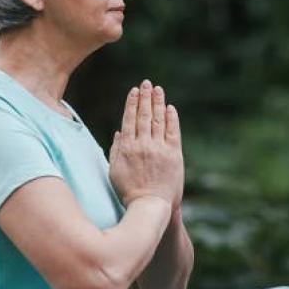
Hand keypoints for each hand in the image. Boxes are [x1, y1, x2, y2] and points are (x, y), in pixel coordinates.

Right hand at [109, 79, 183, 208]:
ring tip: (158, 89)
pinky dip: (171, 119)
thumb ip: (116, 149)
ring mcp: (159, 149)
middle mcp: (143, 145)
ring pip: (158, 120)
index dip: (132, 103)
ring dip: (158, 103)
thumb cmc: (129, 191)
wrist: (150, 205)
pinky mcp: (174, 155)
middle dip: (145, 97)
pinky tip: (170, 108)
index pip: (129, 119)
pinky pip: (173, 132)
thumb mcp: (114, 170)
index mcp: (127, 148)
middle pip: (144, 115)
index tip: (134, 91)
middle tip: (147, 83)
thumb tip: (119, 131)